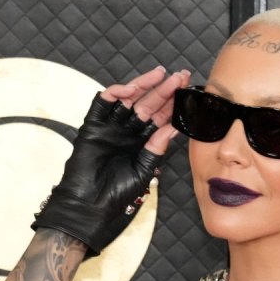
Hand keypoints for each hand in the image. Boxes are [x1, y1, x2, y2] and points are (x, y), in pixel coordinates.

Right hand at [31, 67, 189, 255]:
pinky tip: (132, 88)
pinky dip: (115, 92)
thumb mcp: (144, 169)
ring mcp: (110, 126)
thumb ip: (157, 147)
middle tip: (180, 76)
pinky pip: (102, 103)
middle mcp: (126, 130)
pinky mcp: (92, 125)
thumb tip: (174, 127)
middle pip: (147, 104)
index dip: (173, 104)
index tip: (188, 91)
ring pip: (128, 98)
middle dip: (163, 89)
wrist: (90, 205)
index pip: (160, 118)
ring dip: (143, 85)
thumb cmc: (117, 193)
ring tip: (160, 75)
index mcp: (141, 141)